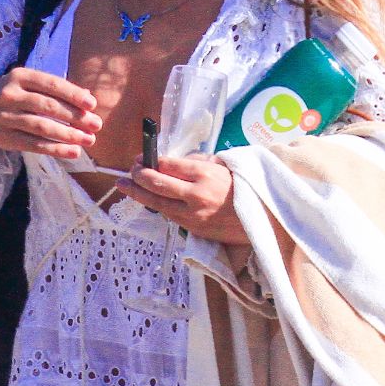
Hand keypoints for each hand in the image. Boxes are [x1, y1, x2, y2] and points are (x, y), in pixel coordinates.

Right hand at [0, 67, 101, 159]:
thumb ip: (54, 88)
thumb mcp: (26, 84)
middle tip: (96, 125)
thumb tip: (87, 96)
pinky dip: (55, 149)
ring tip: (89, 140)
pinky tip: (73, 151)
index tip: (92, 104)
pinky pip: (33, 145)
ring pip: (41, 127)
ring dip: (68, 135)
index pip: (50, 84)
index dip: (72, 94)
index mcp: (19, 76)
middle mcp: (10, 95)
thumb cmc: (11, 95)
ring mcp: (5, 117)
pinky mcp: (4, 138)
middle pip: (48, 107)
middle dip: (75, 117)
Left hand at [119, 155, 247, 245]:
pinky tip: (146, 198)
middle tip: (130, 169)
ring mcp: (193, 214)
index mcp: (204, 173)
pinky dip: (155, 205)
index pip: (166, 164)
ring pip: (156, 203)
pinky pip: (168, 214)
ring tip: (124, 184)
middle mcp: (196, 194)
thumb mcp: (221, 165)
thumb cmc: (241, 186)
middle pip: (156, 183)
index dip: (149, 159)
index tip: (141, 157)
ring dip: (138, 193)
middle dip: (138, 175)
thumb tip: (169, 162)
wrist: (260, 217)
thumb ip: (195, 162)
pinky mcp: (193, 229)